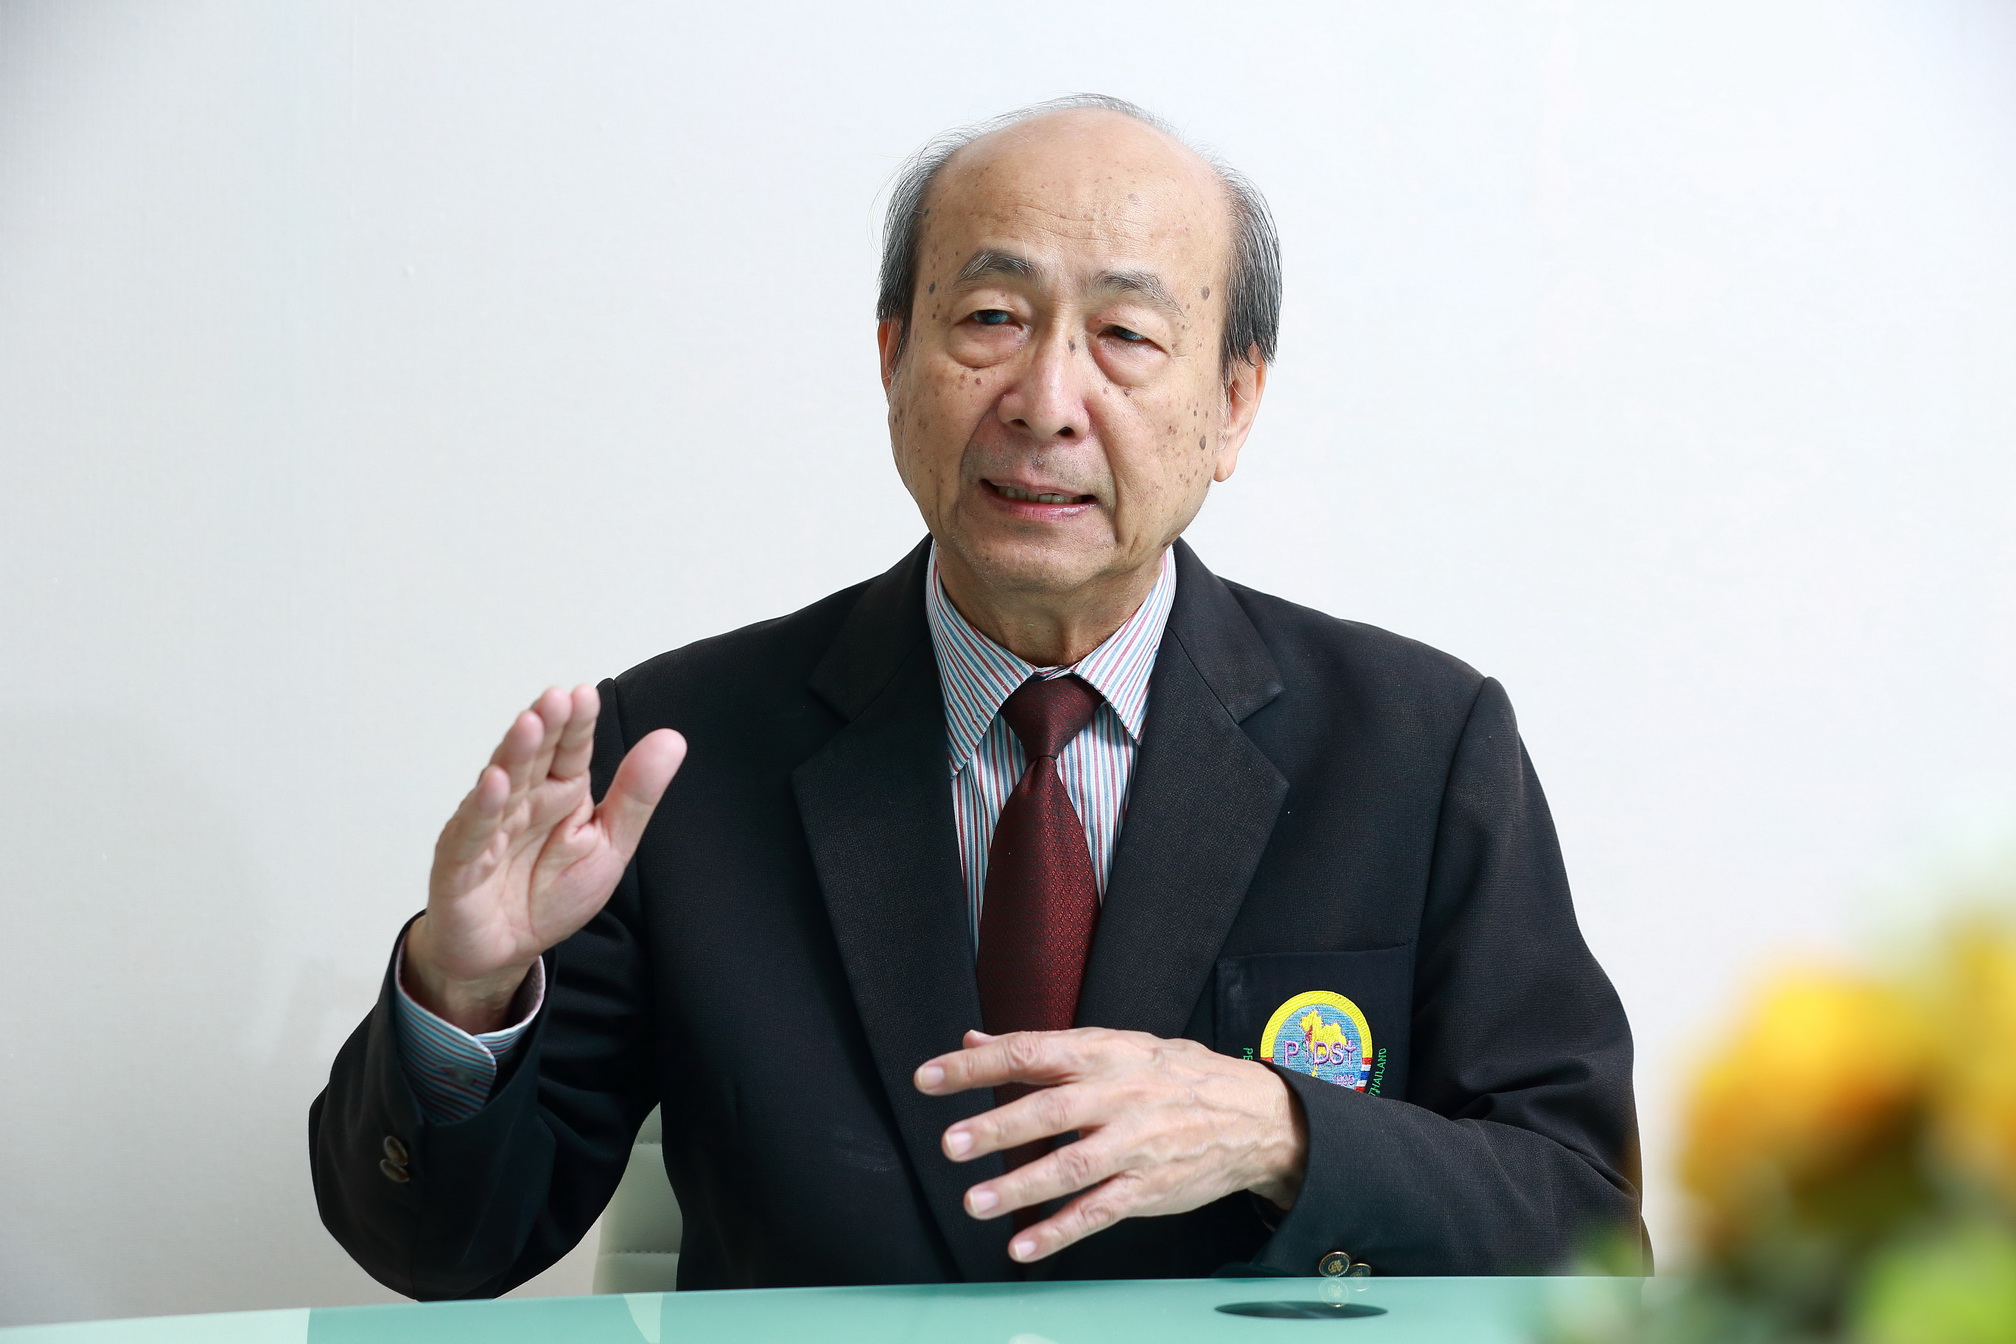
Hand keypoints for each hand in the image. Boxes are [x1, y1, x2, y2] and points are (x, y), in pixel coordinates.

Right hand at [404, 684, 685, 1031]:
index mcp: (559, 794)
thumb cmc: (550, 895)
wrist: (503, 954)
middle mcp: (522, 802)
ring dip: (514, 754)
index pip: (569, 751)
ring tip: (530, 724)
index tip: (585, 694)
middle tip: (558, 697)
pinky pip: (473, 832)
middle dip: (546, 727)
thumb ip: (636, 795)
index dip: (576, 725)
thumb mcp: (609, 846)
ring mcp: (488, 828)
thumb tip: (672, 739)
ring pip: (502, 785)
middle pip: (534, 758)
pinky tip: (494, 783)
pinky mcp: (460, 862)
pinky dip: (483, 808)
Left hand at [914, 1027, 1307, 1262]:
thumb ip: (1042, 1048)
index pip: (1029, 1052)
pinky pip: (1098, 1212)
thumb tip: (974, 1040)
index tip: (929, 1078)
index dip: (976, 1066)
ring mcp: (1133, 1145)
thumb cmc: (1171, 1075)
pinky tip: (1022, 1244)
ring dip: (1019, 1187)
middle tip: (951, 1144)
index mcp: (1101, 1054)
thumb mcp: (1113, 1045)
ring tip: (974, 1202)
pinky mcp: (1147, 1188)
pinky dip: (1059, 1231)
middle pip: (1049, 1111)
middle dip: (998, 1128)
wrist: (1252, 1114)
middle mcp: (1115, 1097)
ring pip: (1071, 1168)